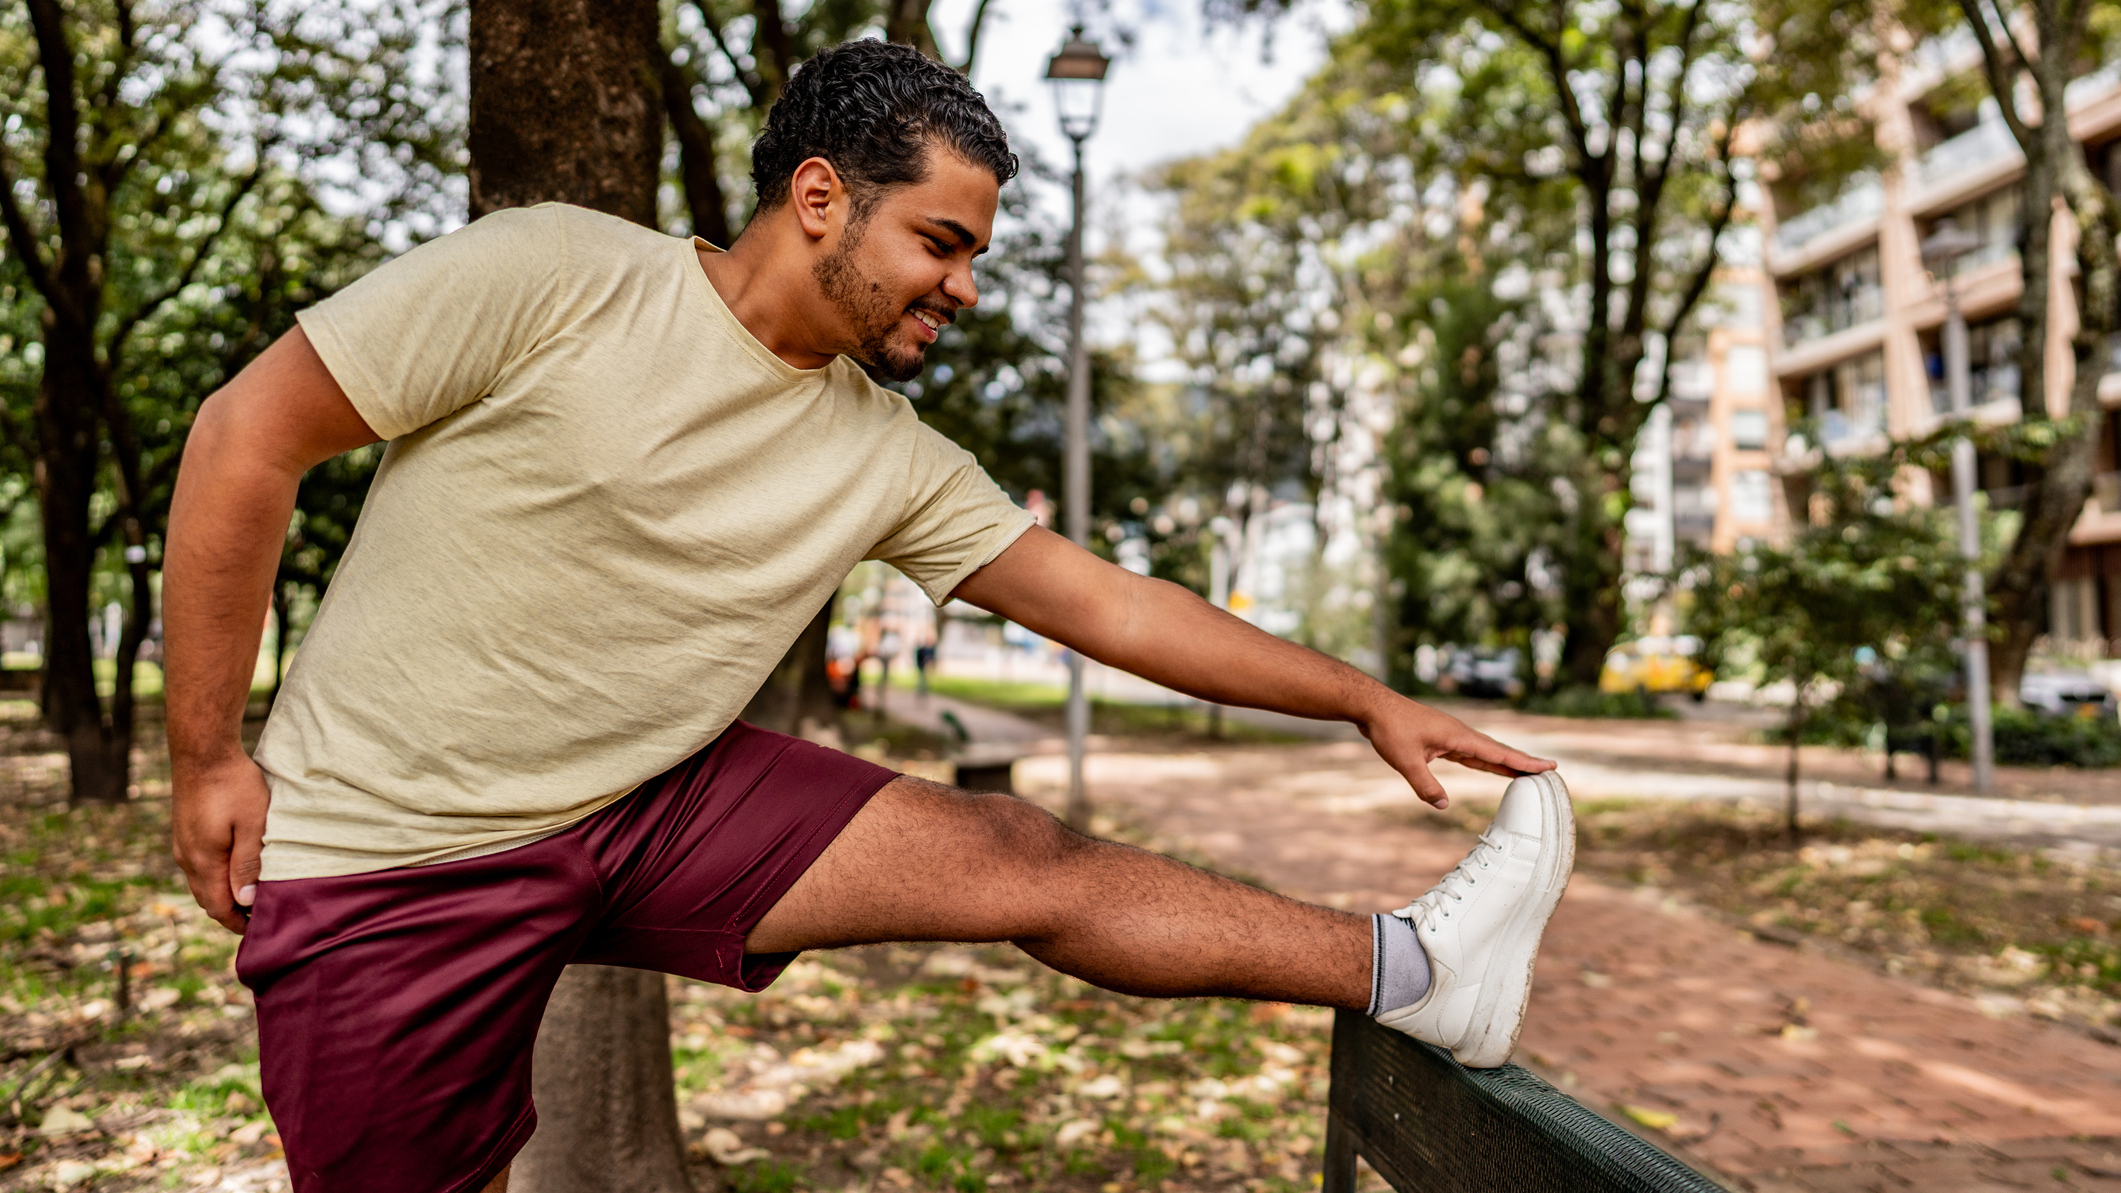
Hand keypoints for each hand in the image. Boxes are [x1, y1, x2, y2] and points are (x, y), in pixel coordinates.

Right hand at [172, 754, 269, 933]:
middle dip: (231, 912)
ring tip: (253, 894)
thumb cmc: (233, 785)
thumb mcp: (252, 824)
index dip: (237, 923)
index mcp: (203, 861)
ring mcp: (182, 844)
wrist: (202, 751)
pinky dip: (216, 876)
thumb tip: (246, 901)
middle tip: (261, 916)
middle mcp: (186, 858)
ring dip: (223, 893)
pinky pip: (199, 865)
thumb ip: (248, 863)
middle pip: (207, 899)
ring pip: (202, 882)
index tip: (261, 929)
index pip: (217, 907)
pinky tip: (237, 868)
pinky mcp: (185, 832)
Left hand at [1358, 694, 1554, 809]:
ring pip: (1485, 752)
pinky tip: (1491, 767)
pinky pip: (1470, 752)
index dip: (1524, 762)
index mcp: (1458, 736)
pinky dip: (1485, 761)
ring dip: (1505, 763)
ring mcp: (1451, 735)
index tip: (1549, 767)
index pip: (1498, 753)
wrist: (1373, 706)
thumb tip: (1443, 806)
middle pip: (1498, 751)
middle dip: (1523, 763)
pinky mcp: (1441, 738)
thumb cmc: (1390, 729)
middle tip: (1549, 771)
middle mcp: (1460, 734)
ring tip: (1527, 773)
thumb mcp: (1405, 761)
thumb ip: (1425, 785)